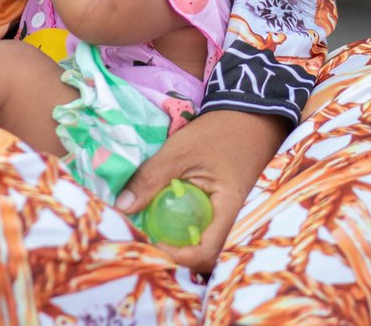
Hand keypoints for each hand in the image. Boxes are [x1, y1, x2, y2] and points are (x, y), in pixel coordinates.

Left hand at [115, 109, 286, 272]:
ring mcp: (229, 215)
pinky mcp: (223, 207)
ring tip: (153, 223)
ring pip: (202, 240)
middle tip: (146, 234)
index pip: (205, 253)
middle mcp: (233, 221)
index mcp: (229, 211)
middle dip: (173, 250)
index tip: (152, 241)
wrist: (248, 116)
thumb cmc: (219, 132)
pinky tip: (166, 211)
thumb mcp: (180, 151)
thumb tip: (123, 208)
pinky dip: (184, 223)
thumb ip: (152, 178)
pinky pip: (204, 225)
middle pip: (203, 253)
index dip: (177, 255)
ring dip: (178, 236)